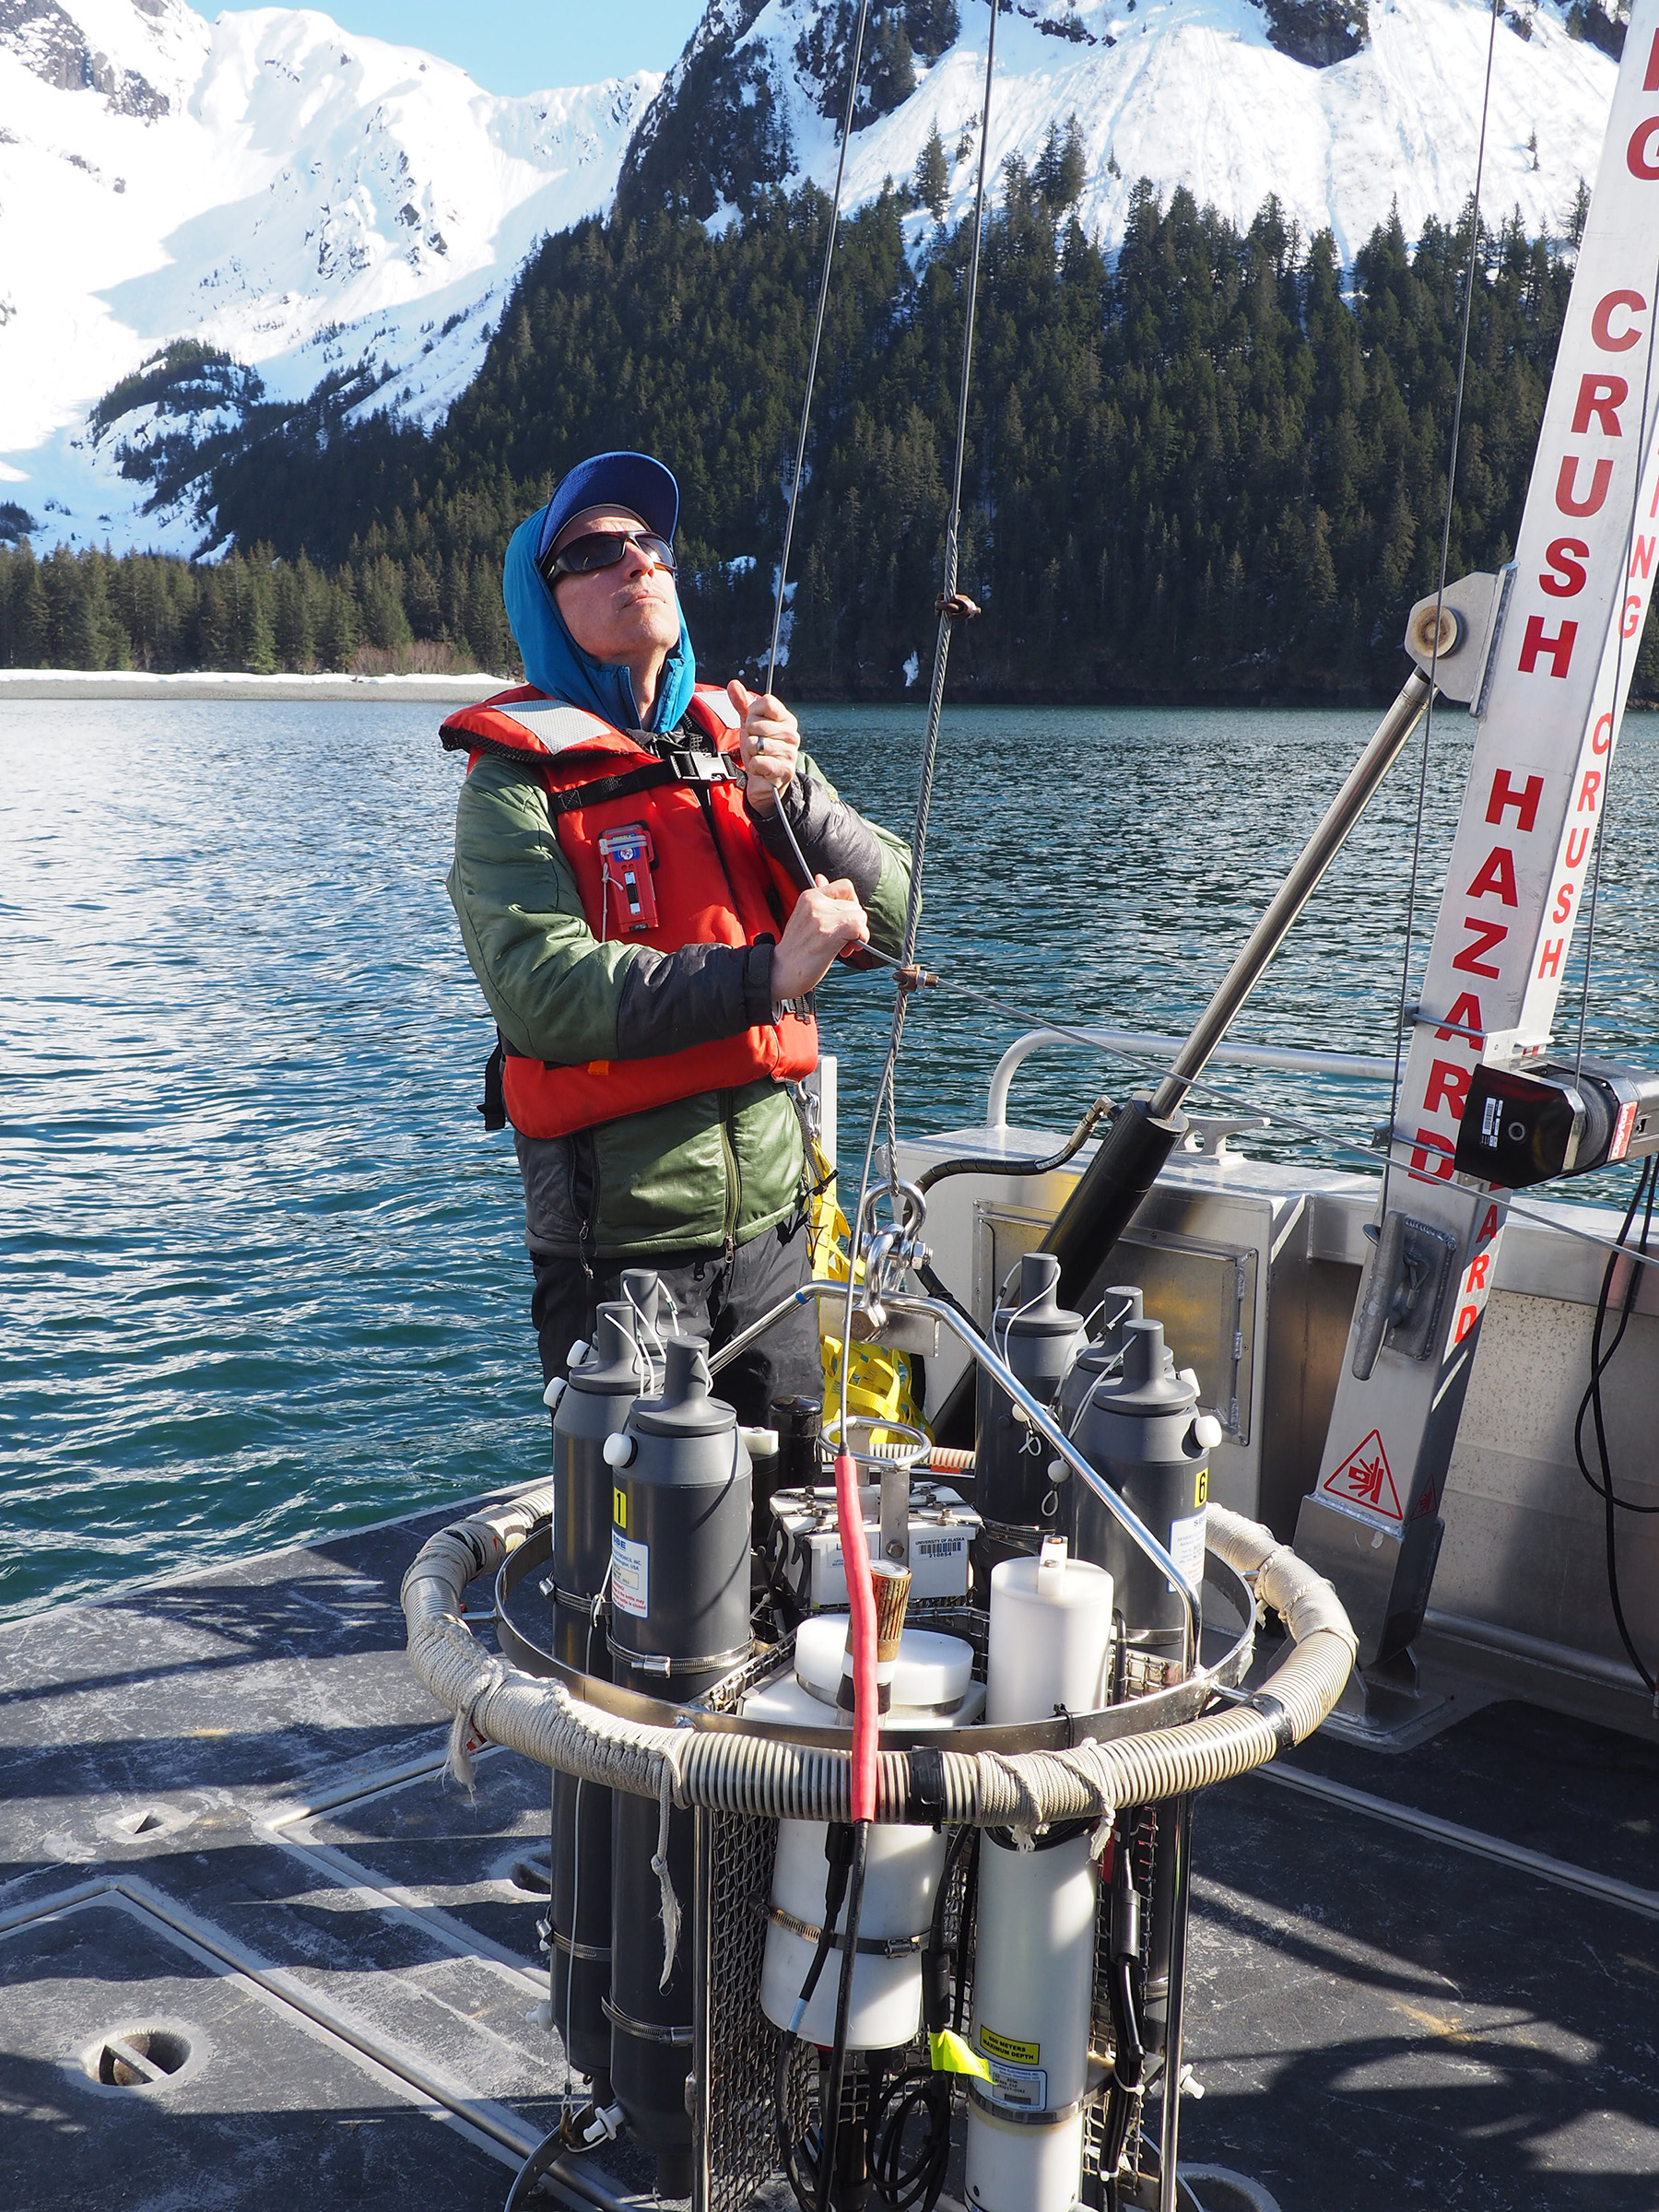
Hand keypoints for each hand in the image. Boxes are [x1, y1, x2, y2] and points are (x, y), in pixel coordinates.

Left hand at [728, 678, 799, 813]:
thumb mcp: (749, 725)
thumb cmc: (759, 750)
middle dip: (749, 736)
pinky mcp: (785, 770)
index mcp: (786, 719)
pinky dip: (754, 766)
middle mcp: (791, 734)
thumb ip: (742, 703)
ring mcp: (790, 752)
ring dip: (750, 753)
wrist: (765, 780)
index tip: (754, 724)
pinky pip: (759, 761)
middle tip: (755, 745)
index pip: (765, 702)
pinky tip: (761, 769)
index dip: (753, 712)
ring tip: (758, 757)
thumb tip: (733, 684)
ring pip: (755, 743)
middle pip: (757, 723)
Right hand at [771, 875, 868, 1001]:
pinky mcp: (830, 933)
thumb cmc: (795, 949)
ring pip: (860, 916)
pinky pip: (859, 927)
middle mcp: (816, 903)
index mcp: (809, 896)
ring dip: (858, 934)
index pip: (845, 886)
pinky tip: (847, 950)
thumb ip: (818, 899)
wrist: (779, 971)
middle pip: (855, 905)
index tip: (846, 919)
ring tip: (843, 947)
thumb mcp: (804, 917)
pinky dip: (860, 939)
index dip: (852, 903)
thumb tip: (821, 877)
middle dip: (855, 923)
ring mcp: (822, 917)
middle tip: (844, 941)